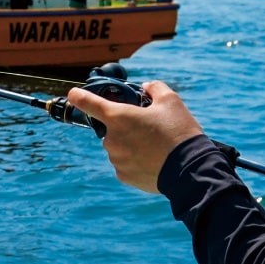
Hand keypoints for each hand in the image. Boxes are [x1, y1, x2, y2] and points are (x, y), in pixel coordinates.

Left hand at [64, 80, 202, 193]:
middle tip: (149, 128)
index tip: (73, 94)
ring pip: (119, 147)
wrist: (190, 169)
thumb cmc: (179, 132)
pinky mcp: (123, 175)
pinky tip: (154, 160)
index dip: (80, 97)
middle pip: (112, 128)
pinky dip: (135, 161)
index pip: (89, 103)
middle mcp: (111, 138)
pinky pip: (125, 164)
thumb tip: (146, 87)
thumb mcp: (170, 101)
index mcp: (118, 116)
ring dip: (131, 145)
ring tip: (155, 147)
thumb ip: (154, 88)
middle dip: (126, 126)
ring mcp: (116, 159)